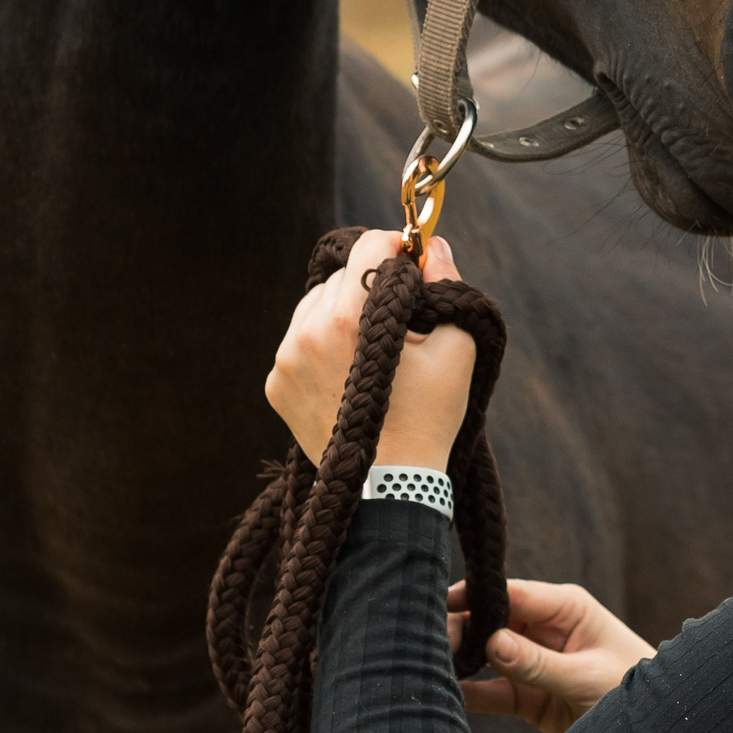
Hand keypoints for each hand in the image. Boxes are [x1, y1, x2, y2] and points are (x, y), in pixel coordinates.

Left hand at [264, 231, 474, 469]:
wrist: (390, 486)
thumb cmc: (430, 415)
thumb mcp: (456, 347)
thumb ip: (446, 285)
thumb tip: (434, 246)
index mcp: (346, 319)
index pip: (368, 247)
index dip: (397, 247)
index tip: (413, 264)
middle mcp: (305, 333)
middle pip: (342, 275)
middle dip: (372, 283)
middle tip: (400, 316)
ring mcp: (285, 361)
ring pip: (315, 304)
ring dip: (343, 310)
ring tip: (372, 346)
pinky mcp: (276, 383)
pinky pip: (299, 339)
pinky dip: (323, 343)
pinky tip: (350, 369)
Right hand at [449, 578, 656, 732]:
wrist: (651, 732)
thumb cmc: (632, 690)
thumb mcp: (587, 676)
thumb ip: (539, 664)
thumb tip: (491, 642)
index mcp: (565, 607)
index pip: (512, 592)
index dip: (475, 594)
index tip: (440, 600)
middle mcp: (544, 628)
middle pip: (491, 621)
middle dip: (461, 629)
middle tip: (430, 642)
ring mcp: (533, 661)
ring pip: (485, 654)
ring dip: (459, 659)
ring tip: (427, 663)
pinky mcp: (527, 695)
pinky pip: (491, 690)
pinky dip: (468, 691)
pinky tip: (444, 692)